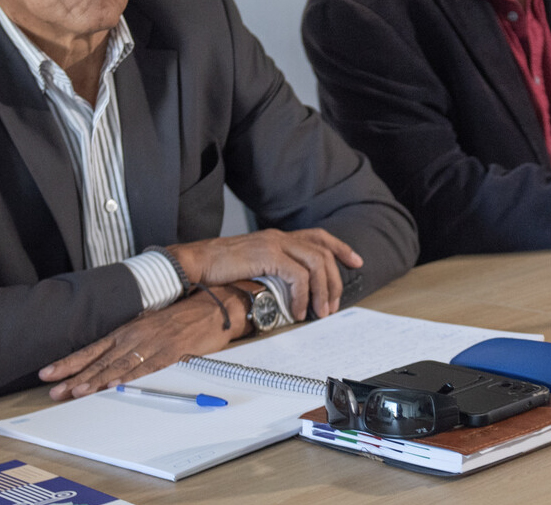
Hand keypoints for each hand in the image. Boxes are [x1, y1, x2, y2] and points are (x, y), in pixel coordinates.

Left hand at [38, 286, 239, 400]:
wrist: (211, 307)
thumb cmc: (179, 318)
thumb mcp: (148, 325)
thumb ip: (129, 341)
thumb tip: (108, 357)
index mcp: (126, 331)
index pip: (91, 349)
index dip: (69, 362)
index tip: (48, 373)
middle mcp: (133, 337)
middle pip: (99, 359)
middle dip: (75, 376)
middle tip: (54, 389)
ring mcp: (150, 345)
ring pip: (118, 365)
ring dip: (96, 380)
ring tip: (77, 391)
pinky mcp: (168, 353)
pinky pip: (145, 368)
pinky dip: (128, 377)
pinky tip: (114, 385)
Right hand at [167, 228, 361, 319]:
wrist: (194, 264)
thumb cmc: (218, 271)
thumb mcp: (251, 269)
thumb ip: (272, 274)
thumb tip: (290, 296)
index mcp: (277, 238)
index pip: (318, 236)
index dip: (340, 247)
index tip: (356, 261)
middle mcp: (279, 237)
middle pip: (322, 252)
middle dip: (334, 280)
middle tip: (334, 305)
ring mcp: (273, 244)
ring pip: (316, 262)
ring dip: (323, 290)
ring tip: (320, 312)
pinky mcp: (267, 255)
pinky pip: (297, 275)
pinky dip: (302, 295)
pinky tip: (297, 311)